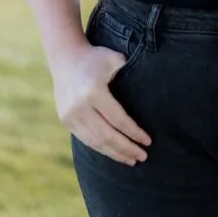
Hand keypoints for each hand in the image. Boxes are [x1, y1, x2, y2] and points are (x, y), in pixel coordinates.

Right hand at [51, 42, 151, 165]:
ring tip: (131, 160)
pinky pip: (86, 140)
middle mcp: (79, 107)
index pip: (118, 120)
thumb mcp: (114, 59)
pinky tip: (114, 153)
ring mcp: (70, 116)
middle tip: (143, 157)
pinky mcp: (65, 121)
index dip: (134, 133)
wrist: (65, 56)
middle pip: (107, 135)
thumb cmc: (96, 57)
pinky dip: (101, 149)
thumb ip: (130, 71)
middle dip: (126, 148)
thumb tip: (152, 89)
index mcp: (93, 92)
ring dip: (114, 154)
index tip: (148, 141)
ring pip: (95, 142)